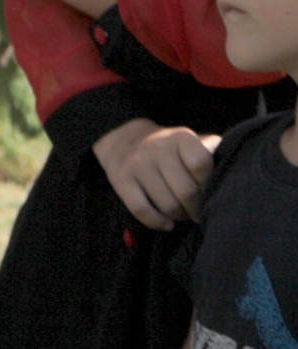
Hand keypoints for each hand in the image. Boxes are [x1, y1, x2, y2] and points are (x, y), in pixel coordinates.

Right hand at [94, 118, 218, 228]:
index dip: (209, 184)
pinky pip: (141, 209)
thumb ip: (214, 154)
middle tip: (199, 212)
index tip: (211, 192)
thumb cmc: (171, 150)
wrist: (125, 138)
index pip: (201, 164)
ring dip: (180, 216)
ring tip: (183, 214)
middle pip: (187, 191)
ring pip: (167, 205)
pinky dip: (158, 222)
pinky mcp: (121, 179)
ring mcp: (136, 163)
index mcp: (180, 137)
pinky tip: (167, 223)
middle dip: (197, 209)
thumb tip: (238, 178)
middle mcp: (156, 147)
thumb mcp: (192, 143)